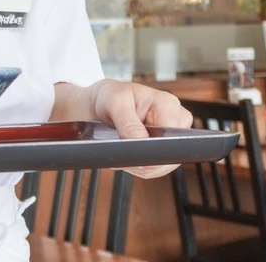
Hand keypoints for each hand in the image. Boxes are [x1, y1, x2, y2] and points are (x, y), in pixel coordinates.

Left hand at [53, 79, 192, 178]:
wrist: (90, 105)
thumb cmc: (103, 96)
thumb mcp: (113, 103)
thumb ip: (129, 124)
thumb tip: (142, 144)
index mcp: (167, 103)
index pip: (174, 137)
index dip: (157, 151)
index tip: (137, 158)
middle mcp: (174, 120)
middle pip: (171, 154)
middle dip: (145, 161)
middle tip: (120, 157)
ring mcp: (166, 136)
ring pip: (161, 165)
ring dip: (138, 165)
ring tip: (117, 153)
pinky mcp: (156, 149)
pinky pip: (151, 168)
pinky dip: (135, 167)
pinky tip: (122, 159)